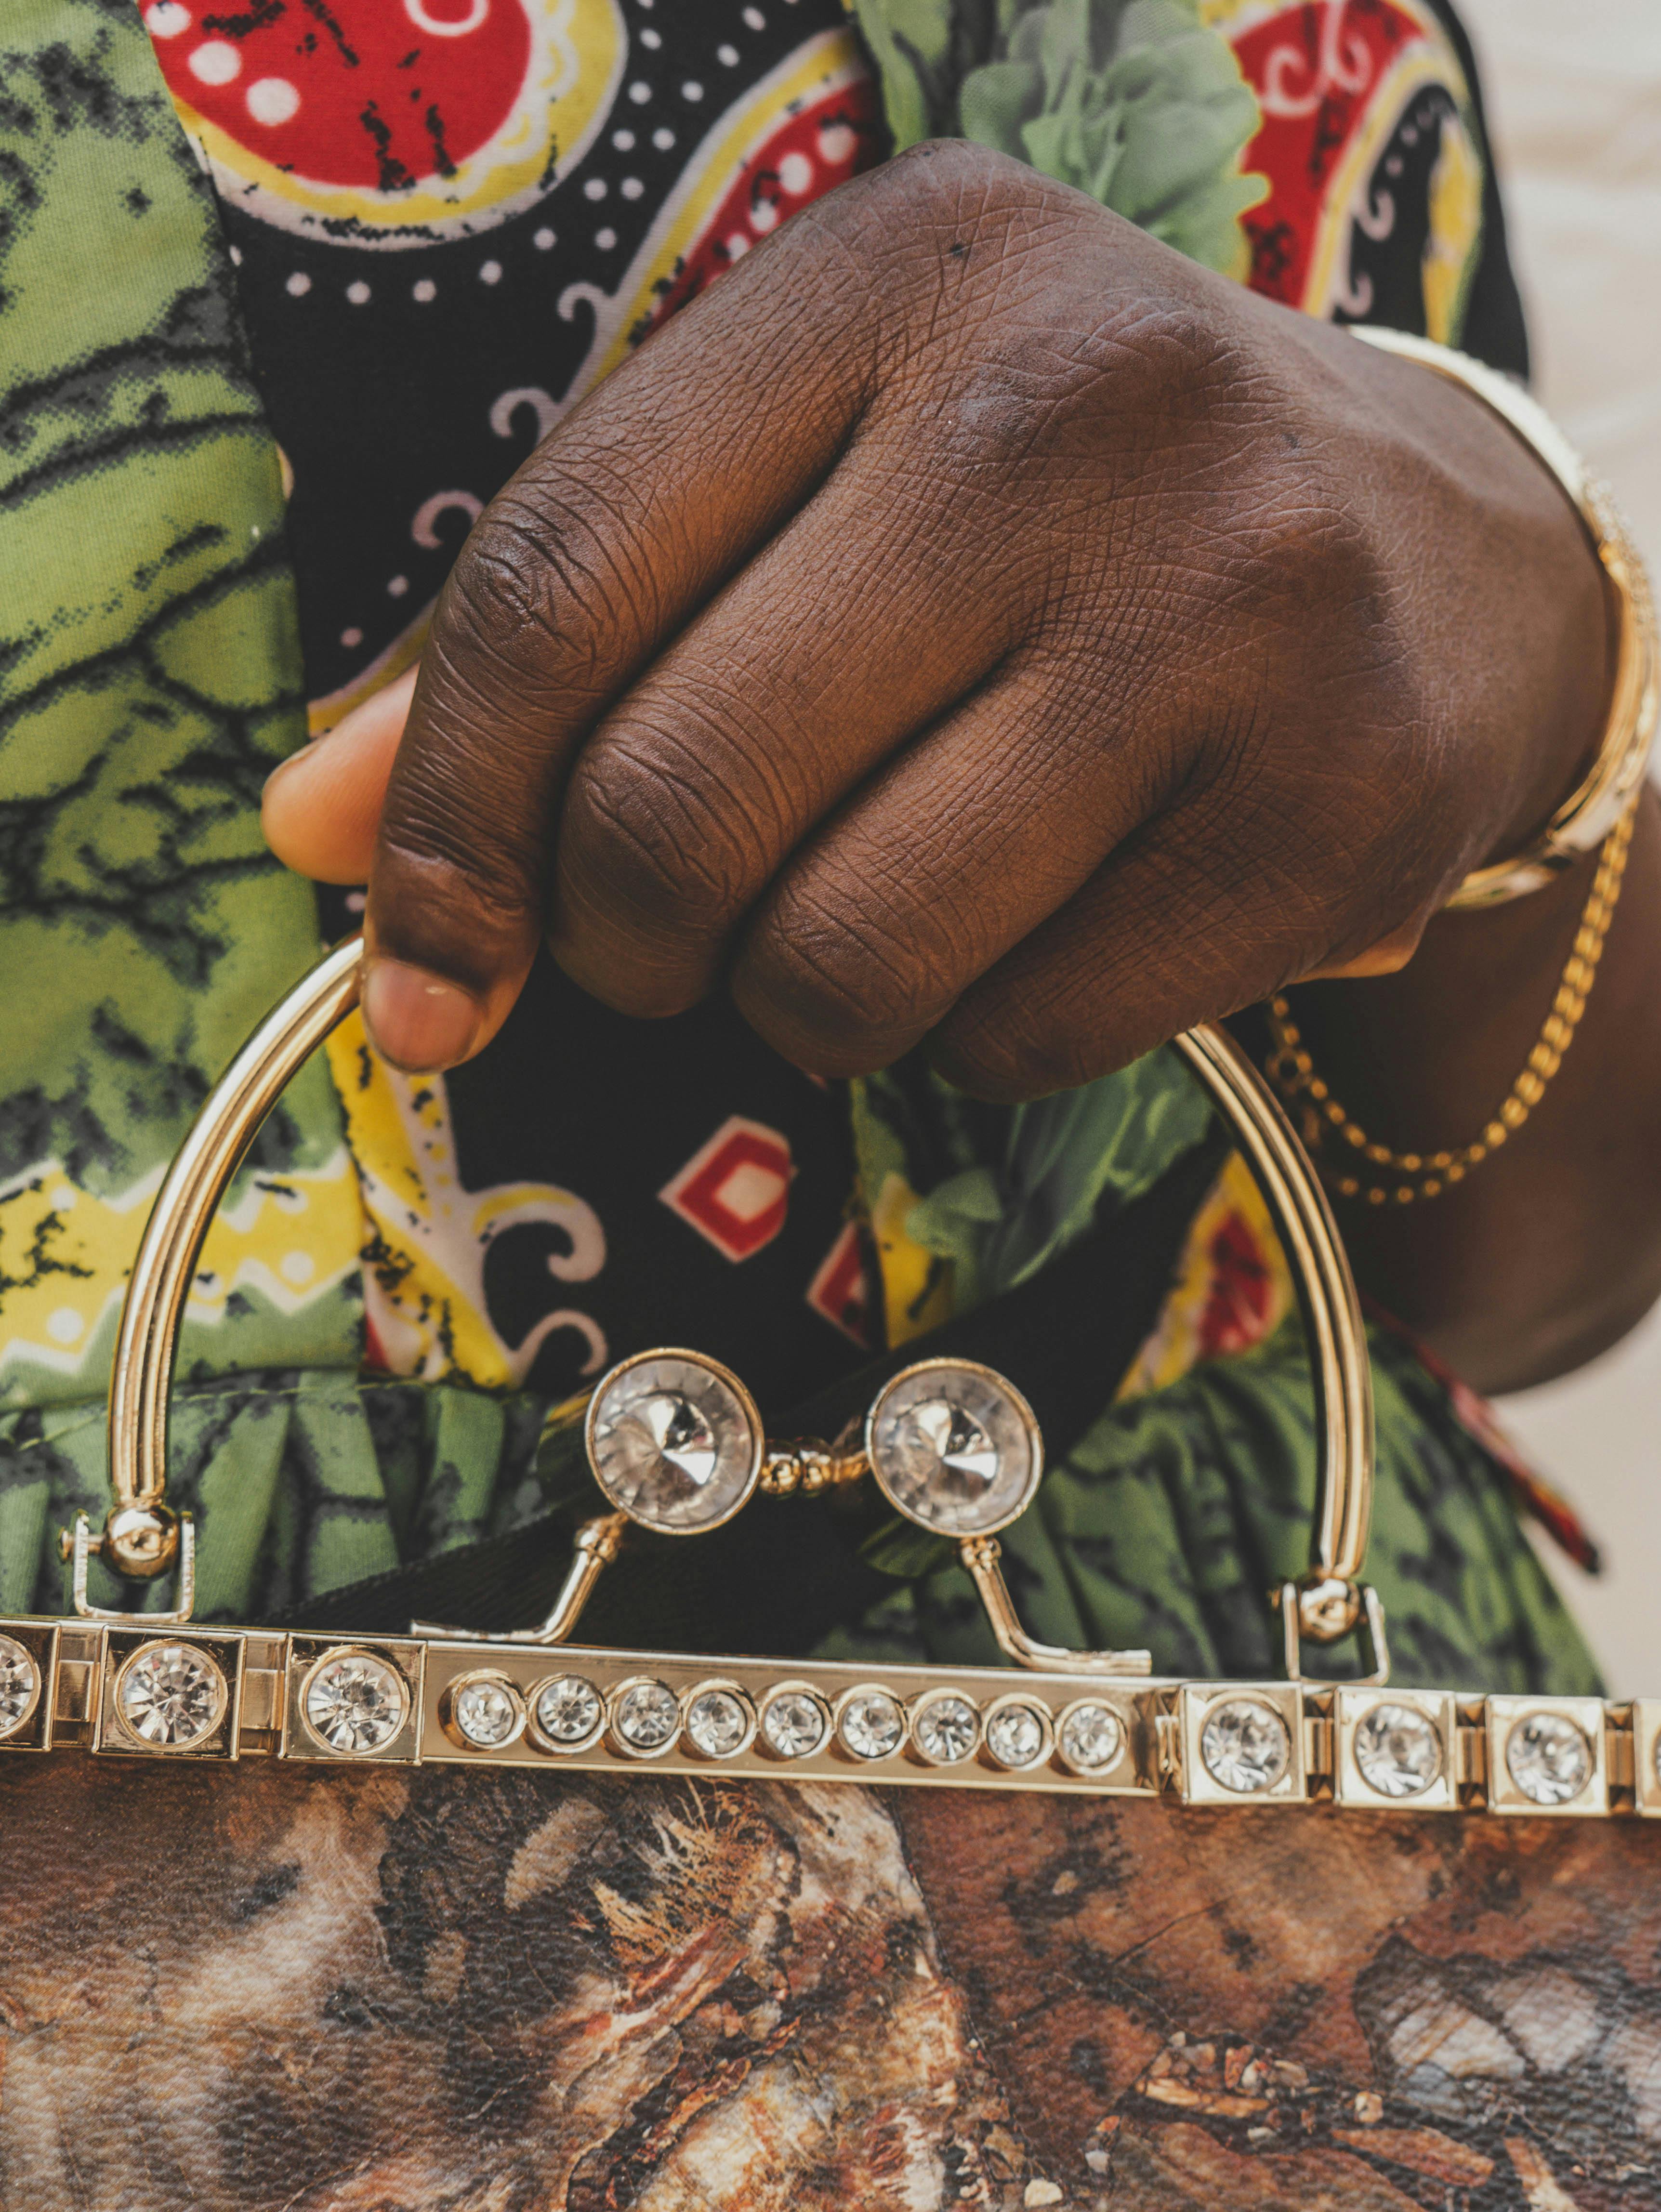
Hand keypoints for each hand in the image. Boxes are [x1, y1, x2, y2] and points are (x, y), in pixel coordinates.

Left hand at [264, 141, 1607, 1093]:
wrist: (1429, 555)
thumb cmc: (1053, 518)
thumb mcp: (814, 483)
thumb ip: (565, 631)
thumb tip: (314, 828)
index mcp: (897, 280)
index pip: (556, 578)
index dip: (447, 819)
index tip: (423, 973)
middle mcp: (1075, 410)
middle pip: (682, 796)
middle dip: (625, 940)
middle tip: (669, 944)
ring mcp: (1231, 607)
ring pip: (848, 951)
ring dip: (798, 1004)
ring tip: (850, 939)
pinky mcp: (1334, 807)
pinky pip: (1022, 1033)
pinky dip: (973, 1036)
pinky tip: (1031, 939)